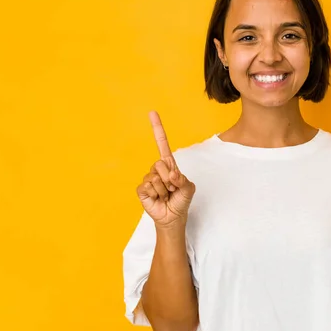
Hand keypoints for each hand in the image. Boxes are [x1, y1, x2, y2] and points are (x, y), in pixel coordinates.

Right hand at [136, 111, 195, 227]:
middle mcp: (157, 169)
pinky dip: (156, 194)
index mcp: (169, 165)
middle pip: (160, 164)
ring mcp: (148, 179)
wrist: (173, 217)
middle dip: (170, 179)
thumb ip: (183, 180)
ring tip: (166, 195)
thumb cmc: (181, 201)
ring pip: (155, 178)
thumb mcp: (189, 189)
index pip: (162, 144)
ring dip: (164, 189)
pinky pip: (148, 186)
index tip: (152, 113)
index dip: (157, 128)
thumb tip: (171, 175)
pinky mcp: (142, 190)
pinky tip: (158, 199)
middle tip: (172, 189)